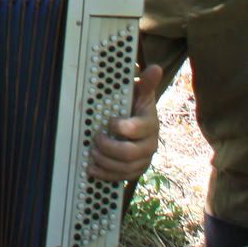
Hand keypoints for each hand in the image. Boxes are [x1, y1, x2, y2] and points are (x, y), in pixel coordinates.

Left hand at [88, 64, 163, 181]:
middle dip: (108, 147)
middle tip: (96, 138)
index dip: (120, 127)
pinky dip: (105, 175)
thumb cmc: (137, 109)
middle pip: (129, 153)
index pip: (136, 129)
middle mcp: (149, 145)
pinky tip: (92, 168)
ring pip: (124, 168)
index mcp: (150, 125)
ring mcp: (143, 160)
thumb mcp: (141, 95)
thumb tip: (155, 68)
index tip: (108, 121)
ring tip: (92, 152)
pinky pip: (121, 178)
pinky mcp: (135, 171)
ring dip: (104, 161)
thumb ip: (146, 84)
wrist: (141, 127)